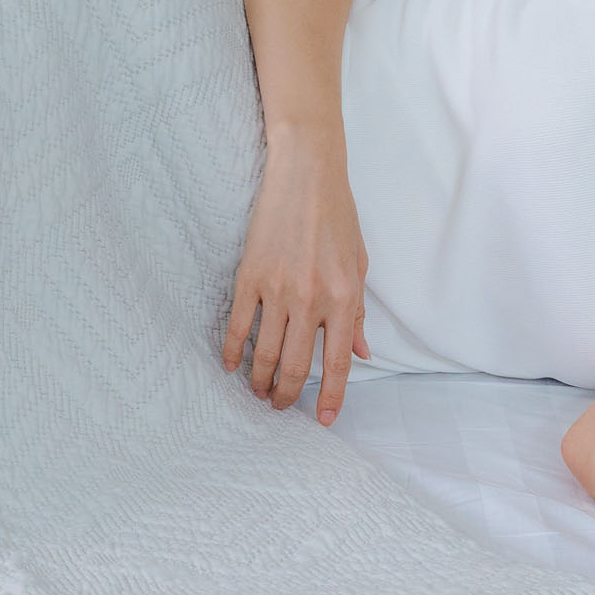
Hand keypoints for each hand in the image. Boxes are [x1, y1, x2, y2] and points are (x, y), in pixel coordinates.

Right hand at [219, 130, 369, 423]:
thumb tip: (362, 353)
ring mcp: (278, 290)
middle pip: (294, 366)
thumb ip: (357, 312)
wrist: (306, 174)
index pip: (337, 363)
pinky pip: (239, 326)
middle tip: (281, 408)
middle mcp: (310, 300)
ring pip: (265, 354)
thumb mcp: (359, 264)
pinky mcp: (250, 277)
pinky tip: (232, 367)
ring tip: (259, 393)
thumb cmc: (338, 217)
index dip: (331, 397)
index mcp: (342, 298)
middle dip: (287, 395)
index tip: (324, 420)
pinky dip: (234, 352)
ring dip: (260, 381)